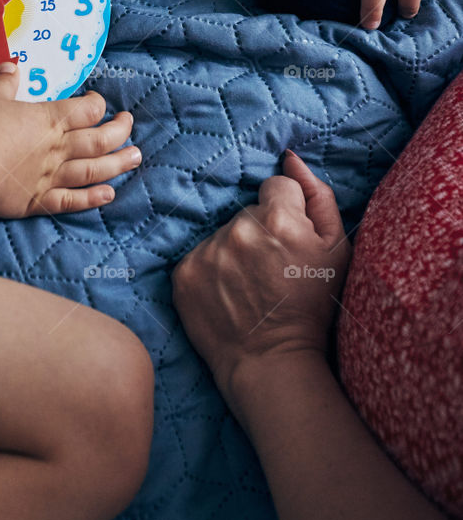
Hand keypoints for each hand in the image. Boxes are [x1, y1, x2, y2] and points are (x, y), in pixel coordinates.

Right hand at [0, 61, 139, 217]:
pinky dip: (92, 199)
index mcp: (50, 120)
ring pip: (95, 169)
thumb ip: (4, 82)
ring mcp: (53, 176)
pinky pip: (73, 200)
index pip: (88, 110)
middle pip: (100, 139)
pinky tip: (108, 196)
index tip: (100, 102)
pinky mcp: (41, 200)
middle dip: (120, 131)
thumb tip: (10, 66)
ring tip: (135, 157)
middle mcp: (59, 148)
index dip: (98, 104)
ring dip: (118, 164)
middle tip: (130, 124)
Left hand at [172, 150, 350, 411]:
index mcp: (279, 219)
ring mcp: (207, 251)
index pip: (277, 187)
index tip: (289, 241)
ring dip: (235, 250)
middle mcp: (239, 229)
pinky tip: (227, 292)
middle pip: (248, 211)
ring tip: (249, 284)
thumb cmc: (312, 307)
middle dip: (260, 231)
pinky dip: (211, 268)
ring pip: (223, 233)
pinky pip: (200, 254)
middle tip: (272, 269)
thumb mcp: (336, 251)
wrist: (272, 361)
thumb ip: (319, 197)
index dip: (287, 213)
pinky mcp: (183, 273)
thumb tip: (291, 158)